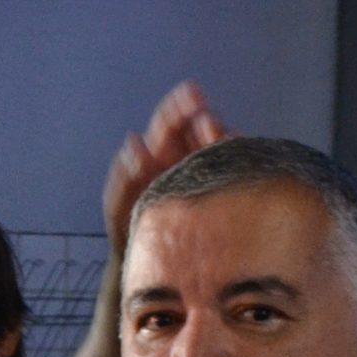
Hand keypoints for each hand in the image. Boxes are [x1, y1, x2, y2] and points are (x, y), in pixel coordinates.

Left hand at [104, 80, 227, 241]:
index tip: (192, 94)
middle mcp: (185, 158)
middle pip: (202, 130)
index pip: (171, 122)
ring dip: (222, 143)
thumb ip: (123, 177)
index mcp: (159, 153)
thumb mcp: (118, 203)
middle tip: (206, 124)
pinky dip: (238, 167)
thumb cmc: (129, 226)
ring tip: (217, 143)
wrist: (147, 262)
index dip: (181, 106)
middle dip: (206, 122)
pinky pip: (235, 175)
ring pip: (222, 149)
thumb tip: (135, 143)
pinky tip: (238, 167)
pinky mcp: (222, 194)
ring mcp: (206, 175)